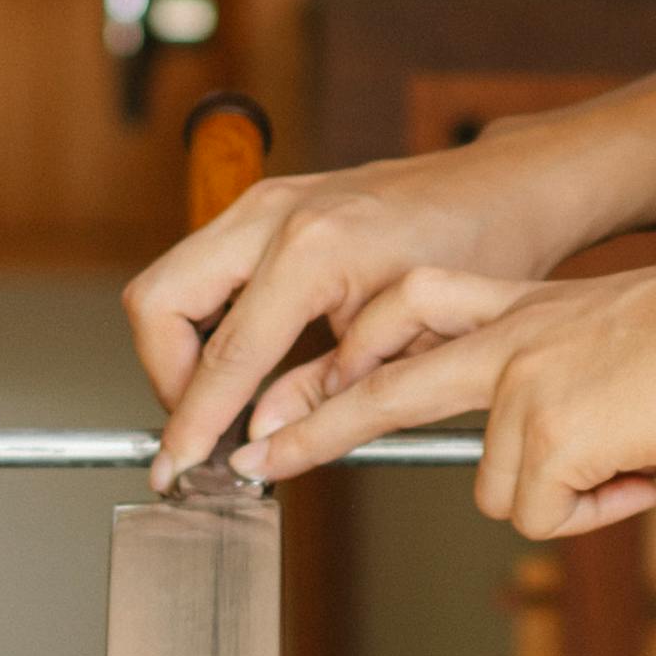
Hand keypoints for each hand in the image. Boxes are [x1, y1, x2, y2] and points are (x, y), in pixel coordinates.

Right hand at [125, 123, 649, 482]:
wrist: (500, 187)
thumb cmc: (477, 251)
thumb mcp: (409, 341)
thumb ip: (325, 393)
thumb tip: (260, 442)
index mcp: (313, 250)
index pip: (224, 355)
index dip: (193, 423)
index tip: (178, 468)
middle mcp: (272, 215)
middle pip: (156, 303)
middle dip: (168, 378)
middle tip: (204, 426)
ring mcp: (261, 202)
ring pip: (166, 284)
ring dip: (179, 350)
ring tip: (222, 402)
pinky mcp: (261, 204)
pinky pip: (195, 267)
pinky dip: (200, 321)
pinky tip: (241, 361)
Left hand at [241, 248, 655, 535]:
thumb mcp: (616, 334)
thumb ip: (561, 374)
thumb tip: (545, 463)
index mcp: (519, 305)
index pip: (408, 312)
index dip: (351, 354)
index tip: (299, 387)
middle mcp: (505, 338)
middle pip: (380, 389)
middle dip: (311, 430)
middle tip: (253, 461)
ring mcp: (520, 382)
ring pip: (497, 489)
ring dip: (561, 496)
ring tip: (631, 459)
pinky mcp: (550, 431)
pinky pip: (546, 514)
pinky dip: (595, 512)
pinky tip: (643, 471)